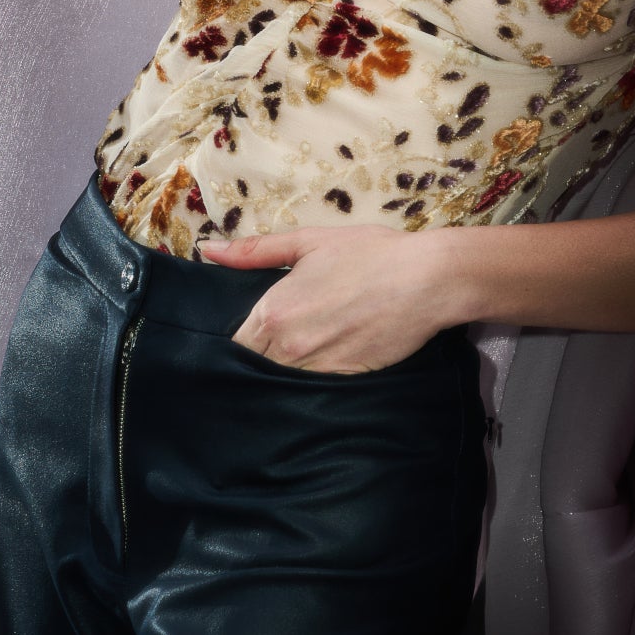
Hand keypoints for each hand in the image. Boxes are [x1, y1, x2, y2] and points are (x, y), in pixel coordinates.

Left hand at [198, 224, 457, 372]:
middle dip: (258, 362)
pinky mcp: (344, 383)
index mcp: (271, 313)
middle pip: (255, 369)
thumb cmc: (368, 254)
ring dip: (282, 376)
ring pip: (282, 385)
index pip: (234, 346)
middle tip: (274, 348)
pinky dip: (311, 385)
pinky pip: (313, 392)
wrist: (427, 280)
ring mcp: (316, 370)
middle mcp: (287, 348)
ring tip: (299, 358)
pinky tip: (323, 367)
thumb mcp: (309, 242)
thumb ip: (255, 251)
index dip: (238, 344)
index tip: (247, 339)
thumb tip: (207, 251)